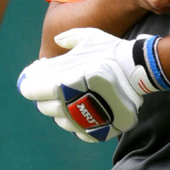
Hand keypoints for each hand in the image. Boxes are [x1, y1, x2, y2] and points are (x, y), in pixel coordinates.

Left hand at [18, 28, 162, 142]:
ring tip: (71, 97)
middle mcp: (69, 104)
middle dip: (44, 96)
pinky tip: (84, 109)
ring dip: (61, 109)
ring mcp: (83, 120)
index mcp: (62, 83)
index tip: (31, 81)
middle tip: (52, 87)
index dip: (29, 85)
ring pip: (60, 120)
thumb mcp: (89, 37)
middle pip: (43, 107)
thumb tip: (57, 40)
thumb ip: (69, 38)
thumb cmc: (112, 52)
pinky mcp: (97, 131)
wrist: (139, 70)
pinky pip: (78, 131)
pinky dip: (77, 122)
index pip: (32, 91)